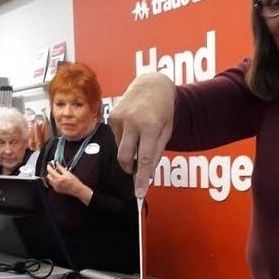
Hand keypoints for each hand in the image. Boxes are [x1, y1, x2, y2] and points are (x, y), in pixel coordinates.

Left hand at [46, 162, 85, 199]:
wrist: (77, 189)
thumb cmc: (74, 182)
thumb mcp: (68, 173)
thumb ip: (61, 168)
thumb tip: (56, 164)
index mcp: (59, 178)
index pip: (50, 171)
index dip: (49, 167)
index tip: (49, 165)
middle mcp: (56, 183)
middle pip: (48, 176)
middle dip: (50, 172)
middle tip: (53, 170)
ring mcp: (56, 187)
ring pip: (49, 180)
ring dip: (51, 177)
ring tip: (56, 175)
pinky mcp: (57, 190)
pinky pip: (52, 184)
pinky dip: (54, 181)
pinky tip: (59, 180)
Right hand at [109, 72, 175, 196]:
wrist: (151, 85)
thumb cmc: (163, 110)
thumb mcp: (167, 131)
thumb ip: (156, 153)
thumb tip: (146, 174)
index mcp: (151, 126)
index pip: (144, 159)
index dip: (141, 178)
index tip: (139, 193)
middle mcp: (133, 122)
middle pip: (125, 157)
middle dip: (129, 169)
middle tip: (136, 171)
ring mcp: (120, 118)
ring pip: (120, 149)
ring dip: (129, 151)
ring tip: (140, 137)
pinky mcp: (112, 117)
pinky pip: (117, 138)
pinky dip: (125, 140)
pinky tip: (133, 128)